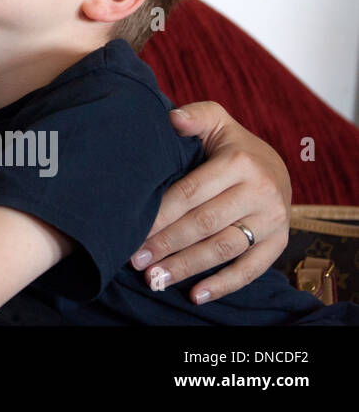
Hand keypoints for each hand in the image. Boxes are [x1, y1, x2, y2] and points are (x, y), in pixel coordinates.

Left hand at [130, 101, 290, 303]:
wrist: (277, 166)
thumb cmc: (232, 145)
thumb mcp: (217, 122)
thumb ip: (195, 116)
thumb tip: (173, 118)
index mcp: (239, 162)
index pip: (190, 193)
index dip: (160, 214)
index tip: (132, 230)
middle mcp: (259, 192)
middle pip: (204, 224)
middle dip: (166, 244)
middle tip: (136, 260)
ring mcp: (272, 220)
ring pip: (224, 249)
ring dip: (188, 267)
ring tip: (156, 279)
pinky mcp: (279, 243)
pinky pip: (251, 269)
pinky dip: (224, 284)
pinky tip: (196, 295)